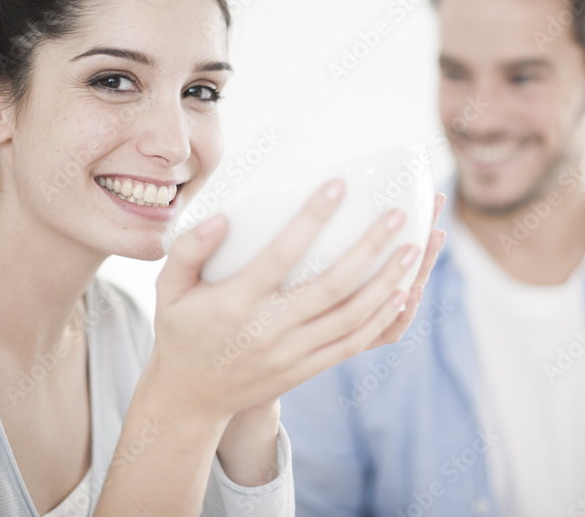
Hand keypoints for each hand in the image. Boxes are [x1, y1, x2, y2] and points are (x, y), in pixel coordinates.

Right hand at [147, 180, 444, 419]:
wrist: (189, 398)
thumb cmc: (181, 330)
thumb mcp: (169, 288)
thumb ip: (188, 248)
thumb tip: (223, 217)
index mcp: (236, 303)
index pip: (281, 255)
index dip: (312, 219)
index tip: (339, 185)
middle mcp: (269, 329)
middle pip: (332, 286)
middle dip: (370, 248)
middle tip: (398, 214)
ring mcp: (292, 353)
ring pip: (352, 317)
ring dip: (388, 282)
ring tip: (414, 248)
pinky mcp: (306, 369)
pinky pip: (352, 344)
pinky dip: (381, 319)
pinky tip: (404, 293)